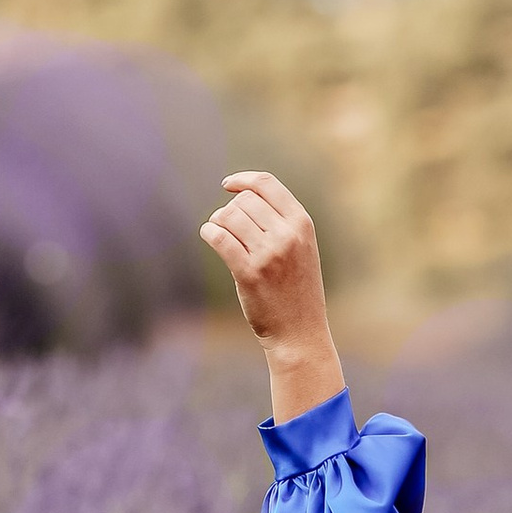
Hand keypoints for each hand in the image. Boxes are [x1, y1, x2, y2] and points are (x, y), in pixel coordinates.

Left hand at [199, 170, 345, 418]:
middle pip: (244, 201)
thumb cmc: (296, 290)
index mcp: (302, 225)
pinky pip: (219, 238)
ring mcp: (269, 254)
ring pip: (229, 217)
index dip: (243, 180)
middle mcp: (287, 236)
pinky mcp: (249, 273)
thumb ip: (281, 222)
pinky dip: (209, 233)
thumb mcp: (302, 249)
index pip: (267, 185)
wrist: (300, 333)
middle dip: (230, 210)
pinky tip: (210, 236)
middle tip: (228, 226)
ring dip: (218, 221)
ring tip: (220, 233)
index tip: (228, 185)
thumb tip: (241, 196)